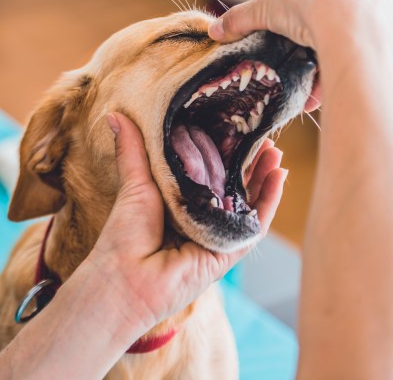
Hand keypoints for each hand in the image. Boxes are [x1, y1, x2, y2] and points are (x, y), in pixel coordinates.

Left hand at [87, 112, 286, 335]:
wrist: (127, 278)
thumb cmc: (124, 234)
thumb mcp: (134, 183)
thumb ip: (132, 150)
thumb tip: (114, 115)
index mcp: (178, 203)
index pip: (208, 173)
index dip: (224, 152)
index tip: (235, 128)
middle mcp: (200, 219)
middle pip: (233, 186)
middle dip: (250, 162)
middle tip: (263, 135)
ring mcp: (216, 236)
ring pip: (249, 202)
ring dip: (265, 177)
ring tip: (275, 151)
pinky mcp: (229, 251)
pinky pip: (255, 224)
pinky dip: (269, 201)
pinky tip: (279, 176)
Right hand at [208, 0, 392, 54]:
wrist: (351, 29)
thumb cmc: (308, 6)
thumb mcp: (264, 9)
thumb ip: (239, 18)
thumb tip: (215, 30)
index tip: (284, 8)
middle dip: (315, 5)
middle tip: (299, 29)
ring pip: (352, 5)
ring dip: (336, 24)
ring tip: (318, 47)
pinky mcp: (392, 12)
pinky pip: (368, 27)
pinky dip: (353, 40)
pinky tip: (338, 54)